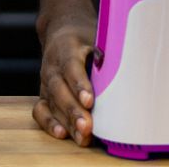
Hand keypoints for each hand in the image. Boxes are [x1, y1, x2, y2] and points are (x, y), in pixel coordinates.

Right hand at [33, 17, 97, 144]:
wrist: (62, 32)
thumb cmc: (86, 39)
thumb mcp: (98, 38)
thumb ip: (107, 56)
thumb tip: (128, 75)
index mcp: (66, 47)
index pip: (71, 66)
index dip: (79, 84)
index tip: (89, 101)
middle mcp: (52, 65)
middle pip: (59, 89)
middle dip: (73, 110)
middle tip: (87, 126)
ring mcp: (45, 81)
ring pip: (51, 103)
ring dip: (67, 122)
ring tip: (82, 137)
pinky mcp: (43, 94)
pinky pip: (40, 110)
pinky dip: (49, 123)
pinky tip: (62, 134)